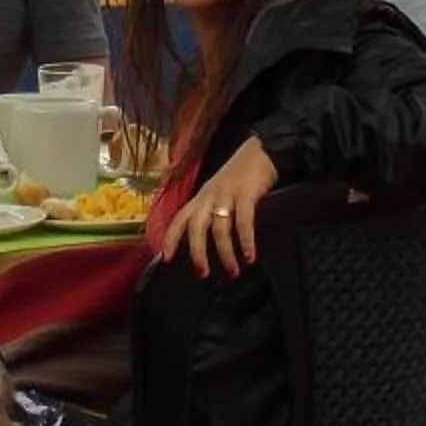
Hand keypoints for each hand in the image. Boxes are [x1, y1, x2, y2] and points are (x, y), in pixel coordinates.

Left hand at [157, 136, 277, 278]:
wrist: (260, 152)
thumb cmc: (239, 176)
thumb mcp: (217, 192)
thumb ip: (210, 211)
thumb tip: (206, 241)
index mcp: (200, 197)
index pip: (179, 219)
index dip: (170, 238)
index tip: (165, 258)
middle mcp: (209, 196)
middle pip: (196, 227)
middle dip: (197, 252)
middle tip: (202, 273)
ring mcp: (226, 194)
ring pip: (219, 228)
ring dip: (225, 253)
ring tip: (233, 271)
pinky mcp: (245, 194)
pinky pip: (243, 221)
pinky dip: (246, 241)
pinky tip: (249, 256)